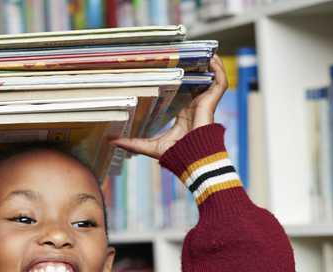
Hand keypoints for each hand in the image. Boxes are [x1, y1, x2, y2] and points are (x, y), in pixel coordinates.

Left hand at [109, 55, 228, 158]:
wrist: (192, 158)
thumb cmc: (176, 154)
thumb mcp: (150, 145)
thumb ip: (133, 143)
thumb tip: (112, 141)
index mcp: (183, 113)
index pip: (183, 92)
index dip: (181, 79)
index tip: (172, 67)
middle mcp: (195, 106)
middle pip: (198, 82)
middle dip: (196, 68)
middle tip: (188, 53)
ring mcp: (204, 103)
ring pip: (211, 80)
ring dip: (210, 66)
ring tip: (205, 51)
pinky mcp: (212, 102)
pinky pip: (220, 83)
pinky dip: (219, 70)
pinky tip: (213, 59)